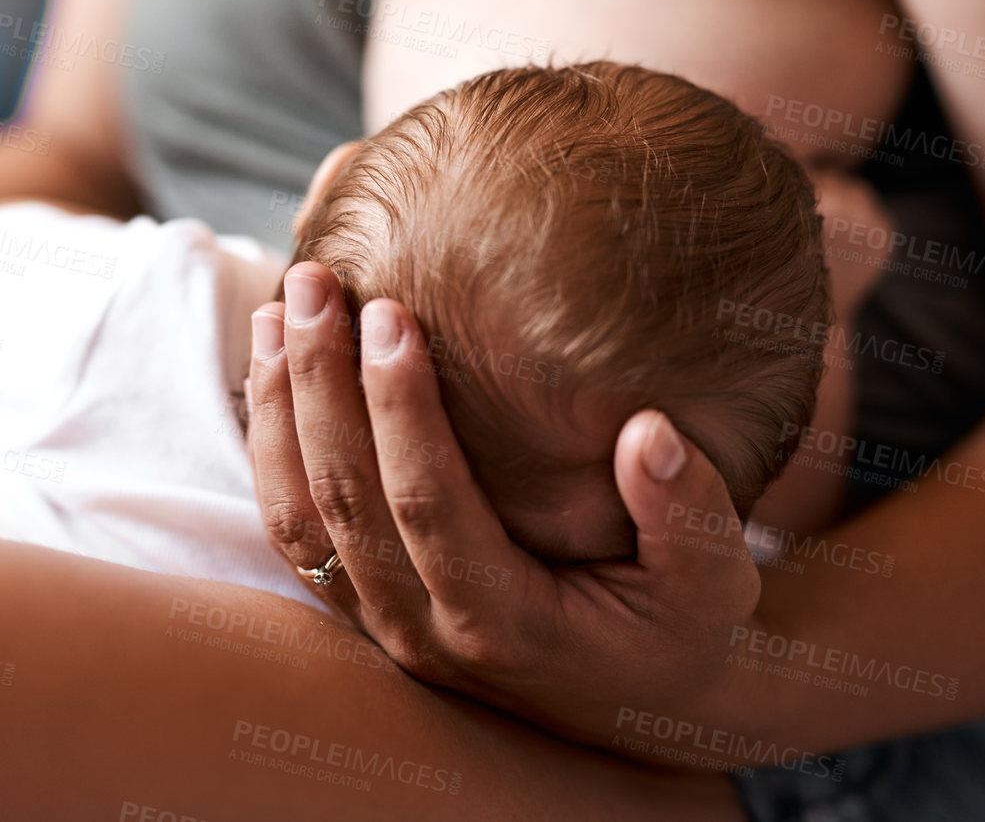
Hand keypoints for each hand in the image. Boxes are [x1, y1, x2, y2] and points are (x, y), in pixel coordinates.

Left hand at [246, 261, 761, 758]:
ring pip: (300, 520)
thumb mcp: (714, 582)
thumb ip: (690, 512)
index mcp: (507, 624)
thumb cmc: (681, 626)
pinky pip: (295, 532)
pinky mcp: (368, 609)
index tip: (387, 315)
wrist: (641, 701)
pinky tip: (270, 371)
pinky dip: (272, 450)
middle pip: (343, 504)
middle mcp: (427, 633)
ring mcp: (387, 627)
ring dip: (277, 412)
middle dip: (318, 385)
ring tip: (274, 312)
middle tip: (311, 283)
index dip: (399, 410)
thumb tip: (650, 431)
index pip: (426, 506)